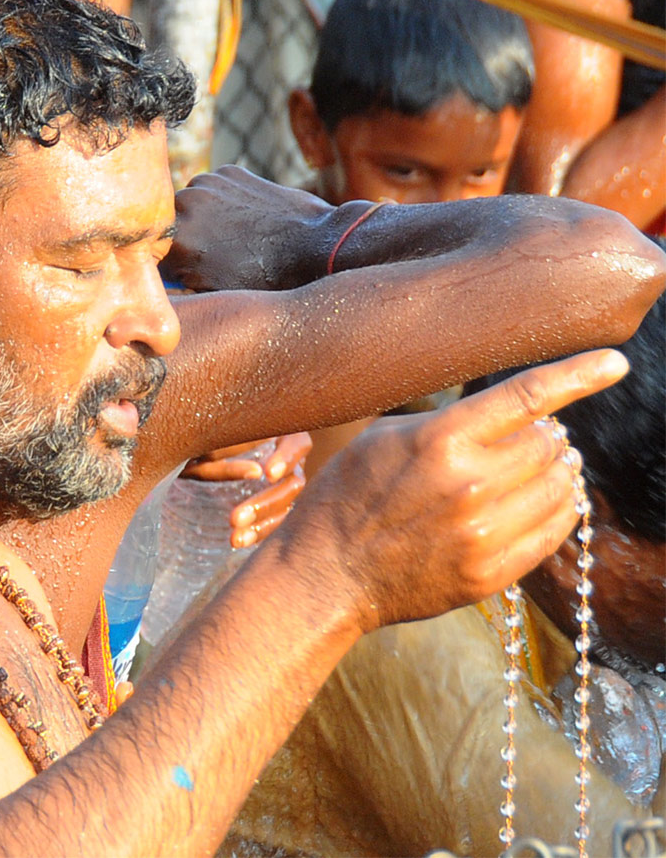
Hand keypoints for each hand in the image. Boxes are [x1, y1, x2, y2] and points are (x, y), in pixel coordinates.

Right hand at [164, 166, 329, 291]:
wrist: (316, 246)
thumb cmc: (267, 279)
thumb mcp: (215, 291)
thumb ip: (179, 280)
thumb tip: (157, 278)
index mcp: (177, 240)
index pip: (148, 250)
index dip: (159, 261)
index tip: (173, 267)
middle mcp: (186, 205)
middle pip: (166, 222)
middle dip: (180, 235)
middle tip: (206, 253)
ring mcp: (208, 183)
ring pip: (188, 201)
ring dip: (200, 216)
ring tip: (229, 237)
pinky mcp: (229, 171)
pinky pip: (212, 187)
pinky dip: (221, 200)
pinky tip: (244, 219)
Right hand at [280, 349, 630, 633]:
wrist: (325, 574)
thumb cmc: (344, 498)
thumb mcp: (381, 439)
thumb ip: (446, 424)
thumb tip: (511, 415)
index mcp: (439, 441)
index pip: (527, 398)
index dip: (578, 375)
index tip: (614, 363)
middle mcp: (469, 485)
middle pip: (549, 445)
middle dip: (544, 437)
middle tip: (524, 440)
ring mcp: (483, 534)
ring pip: (560, 487)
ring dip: (554, 472)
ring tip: (529, 471)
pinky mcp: (492, 573)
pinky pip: (555, 531)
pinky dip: (558, 509)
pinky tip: (538, 502)